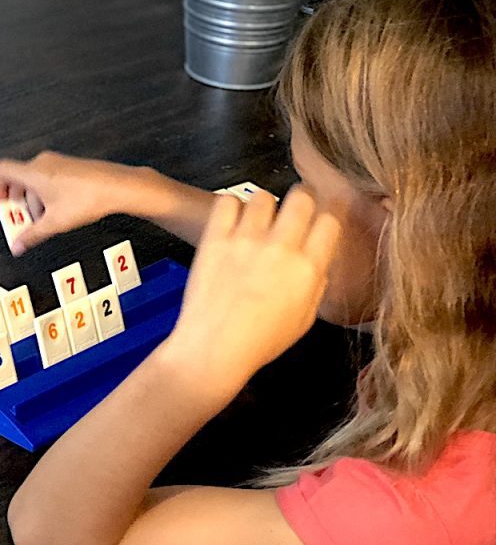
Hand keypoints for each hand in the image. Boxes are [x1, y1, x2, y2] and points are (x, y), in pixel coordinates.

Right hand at [0, 152, 134, 255]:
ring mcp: (58, 163)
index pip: (2, 171)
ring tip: (43, 220)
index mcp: (34, 172)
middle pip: (18, 179)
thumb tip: (18, 245)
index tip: (2, 204)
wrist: (117, 187)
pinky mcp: (70, 168)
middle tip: (22, 220)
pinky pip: (49, 179)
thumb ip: (32, 236)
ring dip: (34, 201)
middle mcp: (44, 163)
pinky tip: (59, 212)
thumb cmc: (89, 197)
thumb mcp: (54, 223)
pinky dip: (47, 195)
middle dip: (18, 202)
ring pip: (35, 181)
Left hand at [166, 187, 340, 383]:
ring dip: (263, 205)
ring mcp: (246, 240)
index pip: (329, 220)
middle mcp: (281, 248)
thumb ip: (315, 283)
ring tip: (256, 220)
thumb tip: (317, 259)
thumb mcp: (305, 319)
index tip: (320, 214)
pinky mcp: (216, 238)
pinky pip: (227, 202)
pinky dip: (231, 207)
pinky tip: (231, 221)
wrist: (215, 348)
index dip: (327, 215)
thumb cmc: (260, 341)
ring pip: (263, 196)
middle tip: (290, 210)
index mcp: (308, 268)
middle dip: (299, 200)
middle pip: (300, 197)